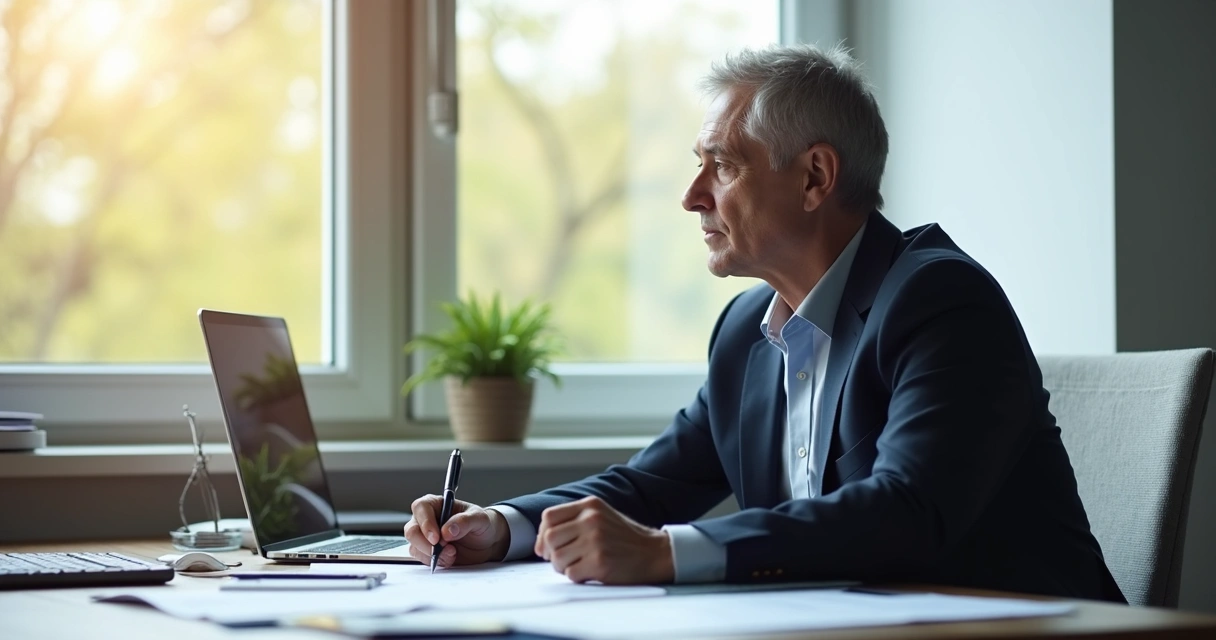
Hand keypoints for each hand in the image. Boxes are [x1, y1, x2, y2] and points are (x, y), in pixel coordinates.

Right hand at [404, 496, 510, 568]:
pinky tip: (450, 559)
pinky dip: (435, 562)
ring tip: (453, 554)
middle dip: (427, 544)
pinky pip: (422, 559)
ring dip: (433, 555)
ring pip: (415, 547)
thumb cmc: (481, 524)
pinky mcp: (427, 552)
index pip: (421, 508)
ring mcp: (424, 537)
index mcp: (436, 504)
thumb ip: (465, 521)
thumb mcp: (479, 519)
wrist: (486, 543)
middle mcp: (426, 519)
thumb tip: (447, 530)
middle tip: (447, 549)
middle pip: (412, 530)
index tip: (437, 538)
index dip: (426, 523)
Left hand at [534, 496, 673, 584]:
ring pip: (557, 558)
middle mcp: (591, 519)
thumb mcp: (602, 516)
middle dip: (551, 553)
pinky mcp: (600, 562)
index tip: (547, 547)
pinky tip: (590, 572)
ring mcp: (595, 540)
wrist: (655, 553)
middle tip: (562, 560)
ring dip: (563, 567)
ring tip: (579, 565)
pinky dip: (576, 576)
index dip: (542, 534)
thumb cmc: (625, 538)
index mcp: (590, 505)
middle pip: (549, 538)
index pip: (548, 517)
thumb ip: (574, 520)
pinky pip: (571, 573)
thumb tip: (542, 541)